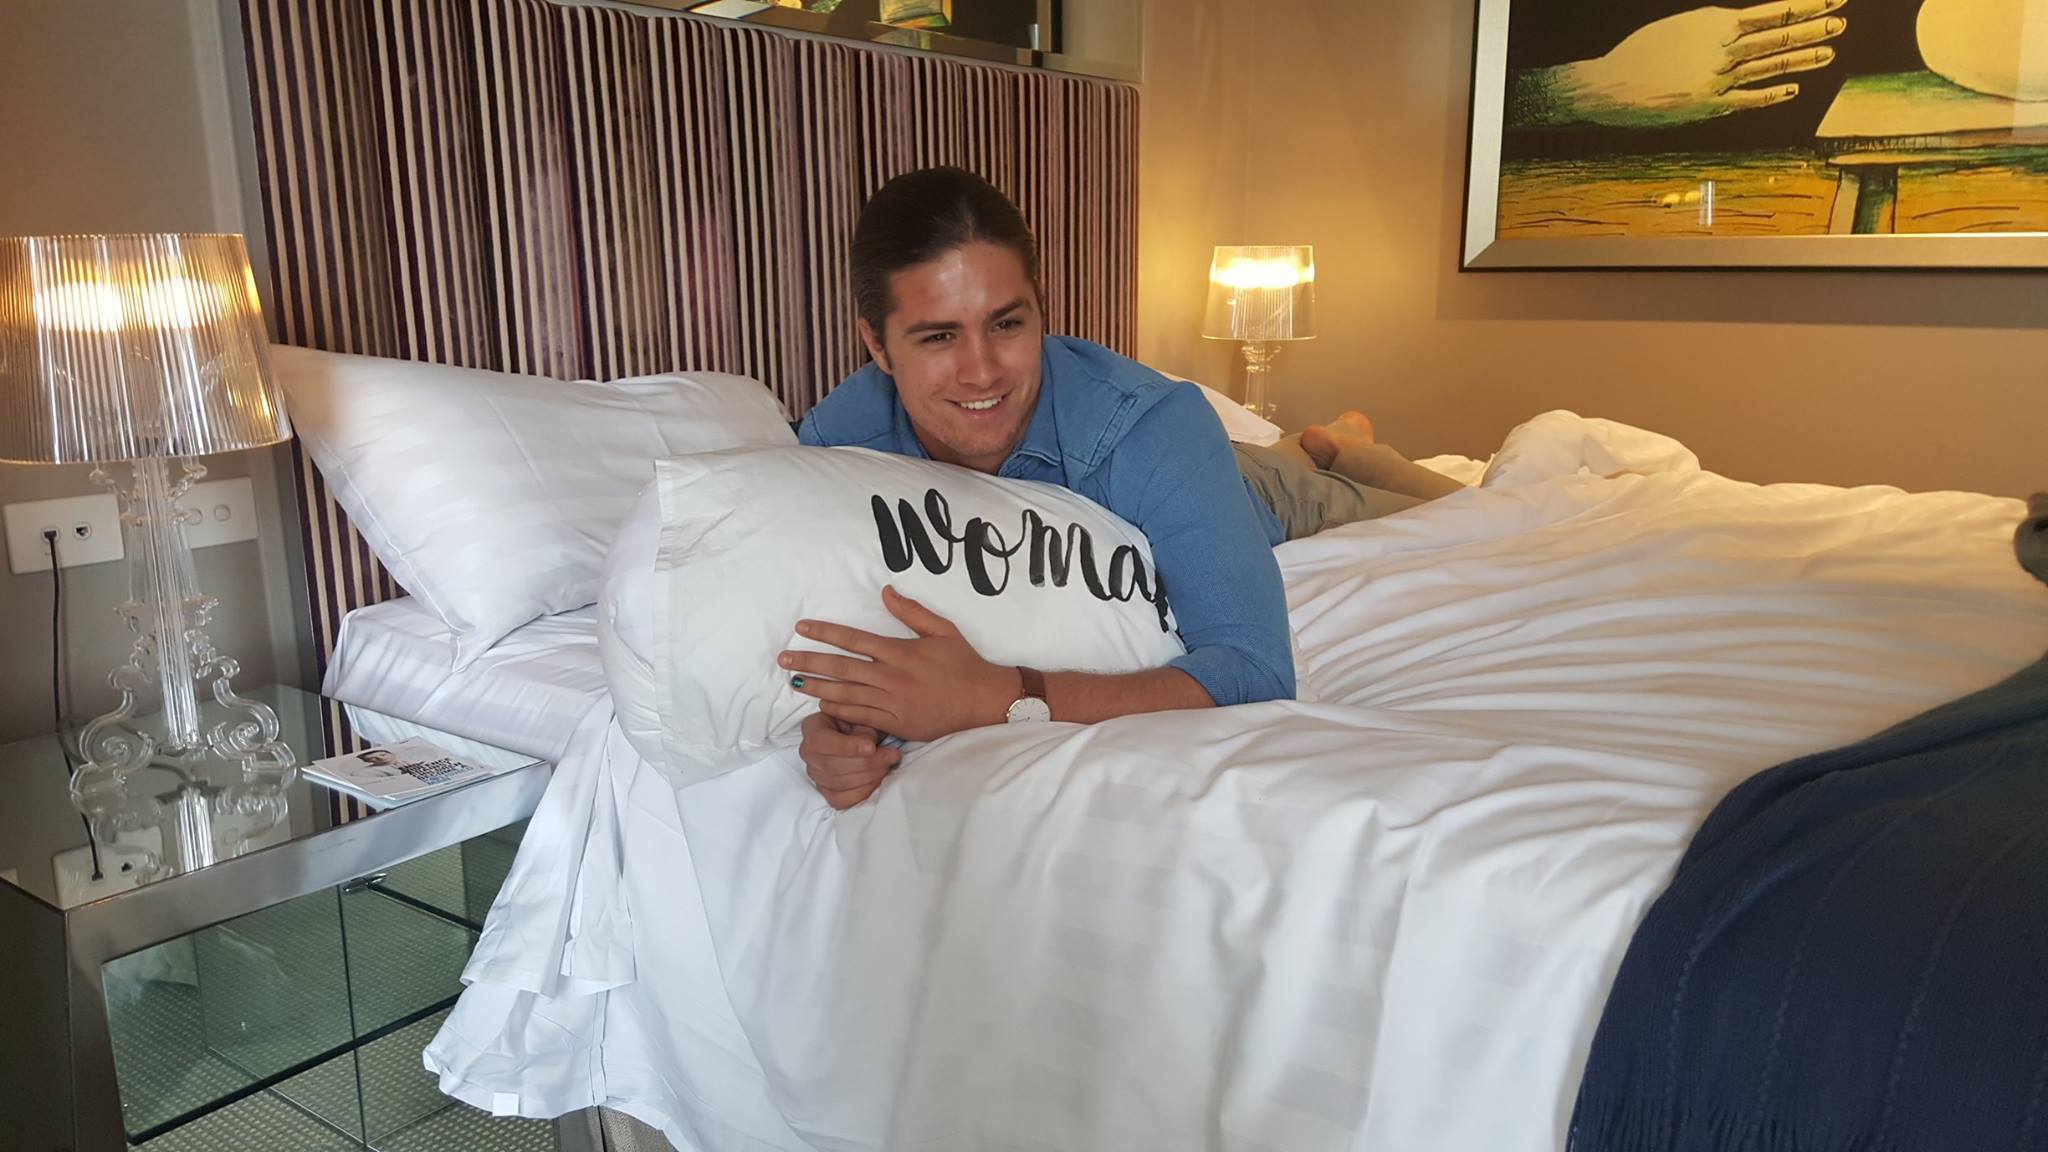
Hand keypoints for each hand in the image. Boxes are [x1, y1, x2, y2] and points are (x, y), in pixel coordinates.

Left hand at [779, 585, 1021, 743]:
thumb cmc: (964, 664)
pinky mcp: (895, 724)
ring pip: (845, 695)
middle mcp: (892, 677)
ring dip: (816, 688)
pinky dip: (839, 710)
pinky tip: (821, 704)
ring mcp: (892, 703)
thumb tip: (885, 590)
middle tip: (782, 659)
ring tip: (793, 682)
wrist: (985, 702)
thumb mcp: (942, 630)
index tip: (802, 628)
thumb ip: (911, 611)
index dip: (825, 632)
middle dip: (808, 662)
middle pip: (841, 668)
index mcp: (900, 652)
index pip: (853, 639)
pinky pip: (860, 717)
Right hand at [797, 712, 898, 809]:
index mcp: (812, 728)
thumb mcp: (860, 717)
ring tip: (887, 766)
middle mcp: (808, 753)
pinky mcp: (825, 791)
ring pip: (839, 784)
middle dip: (867, 763)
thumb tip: (869, 747)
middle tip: (891, 756)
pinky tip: (876, 780)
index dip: (848, 746)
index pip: (823, 742)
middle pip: (833, 766)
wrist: (852, 734)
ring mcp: (815, 775)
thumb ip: (863, 728)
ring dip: (869, 777)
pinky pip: (840, 800)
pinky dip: (861, 792)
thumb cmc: (856, 723)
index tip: (872, 747)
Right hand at [1532, 0, 1847, 127]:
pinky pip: (1750, 98)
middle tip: (1841, 21)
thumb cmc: (1639, 53)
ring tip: (1828, 52)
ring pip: (1770, 65)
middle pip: (1778, 37)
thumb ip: (1711, 28)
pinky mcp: (1710, 104)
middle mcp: (1723, 48)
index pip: (1772, 12)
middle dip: (1813, 28)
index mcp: (1715, 23)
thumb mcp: (1679, 28)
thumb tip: (1737, 26)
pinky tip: (1793, 89)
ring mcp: (1720, 78)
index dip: (1805, 5)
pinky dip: (1772, 93)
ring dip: (1801, 58)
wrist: (1611, 85)